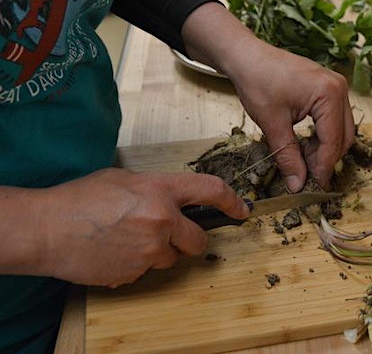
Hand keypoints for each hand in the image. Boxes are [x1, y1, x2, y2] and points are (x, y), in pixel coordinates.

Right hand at [0, 168, 249, 286]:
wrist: (47, 229)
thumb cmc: (80, 199)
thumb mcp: (124, 180)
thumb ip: (155, 189)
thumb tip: (172, 200)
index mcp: (161, 190)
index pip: (210, 190)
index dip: (232, 201)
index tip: (241, 210)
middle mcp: (162, 220)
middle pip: (198, 240)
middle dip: (188, 240)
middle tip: (167, 235)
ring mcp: (149, 250)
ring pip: (170, 258)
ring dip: (157, 252)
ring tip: (125, 239)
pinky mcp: (134, 274)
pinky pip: (145, 271)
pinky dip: (135, 264)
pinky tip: (113, 252)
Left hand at [182, 3, 354, 190]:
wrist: (247, 56)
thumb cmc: (257, 81)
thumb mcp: (272, 123)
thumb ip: (288, 156)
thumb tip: (298, 185)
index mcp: (329, 94)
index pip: (333, 141)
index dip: (323, 167)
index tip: (313, 187)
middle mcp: (339, 88)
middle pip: (343, 136)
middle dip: (326, 159)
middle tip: (306, 178)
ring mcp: (337, 86)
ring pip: (341, 129)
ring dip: (325, 149)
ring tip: (302, 162)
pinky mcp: (329, 89)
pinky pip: (335, 119)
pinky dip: (323, 135)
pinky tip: (305, 146)